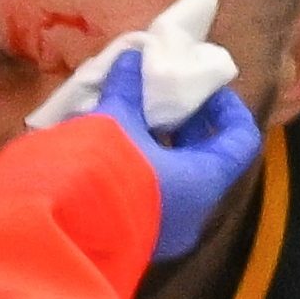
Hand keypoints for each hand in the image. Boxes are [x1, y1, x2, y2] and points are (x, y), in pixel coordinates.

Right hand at [29, 0, 261, 262]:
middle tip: (164, 98)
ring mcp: (166, 233)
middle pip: (207, 161)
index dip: (227, 109)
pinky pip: (152, 199)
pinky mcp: (137, 240)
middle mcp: (194, 213)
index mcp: (203, 181)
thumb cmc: (103, 171)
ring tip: (134, 119)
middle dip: (187, 127)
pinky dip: (143, 171)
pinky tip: (115, 150)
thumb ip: (129, 89)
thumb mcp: (116, 121)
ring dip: (161, 149)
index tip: (203, 88)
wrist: (59, 235)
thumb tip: (133, 58)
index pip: (241, 141)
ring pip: (177, 181)